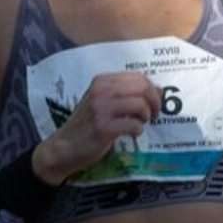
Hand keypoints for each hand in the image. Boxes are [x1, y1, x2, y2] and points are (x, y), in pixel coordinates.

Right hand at [31, 72, 160, 185]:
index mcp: (102, 81)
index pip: (138, 77)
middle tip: (153, 114)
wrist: (64, 146)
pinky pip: (134, 125)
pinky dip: (138, 130)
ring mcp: (102, 109)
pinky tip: (132, 133)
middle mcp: (101, 90)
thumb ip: (123, 93)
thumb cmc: (87, 123)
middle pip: (142, 88)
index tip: (153, 102)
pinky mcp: (104, 128)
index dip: (152, 89)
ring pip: (140, 105)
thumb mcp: (101, 100)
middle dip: (154, 102)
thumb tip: (157, 90)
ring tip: (140, 123)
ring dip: (146, 117)